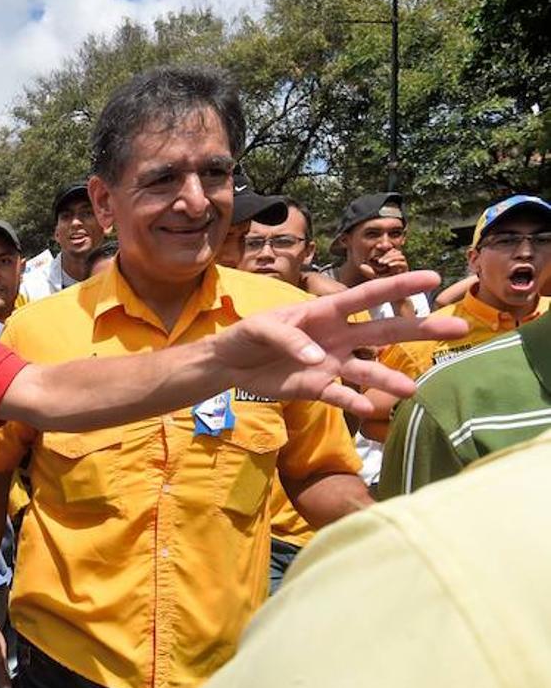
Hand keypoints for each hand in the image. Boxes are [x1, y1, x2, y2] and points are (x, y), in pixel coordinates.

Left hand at [214, 270, 468, 416]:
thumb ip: (287, 338)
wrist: (229, 365)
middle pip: (383, 332)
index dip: (397, 286)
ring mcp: (330, 363)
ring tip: (412, 390)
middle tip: (459, 329)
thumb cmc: (246, 335)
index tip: (431, 278)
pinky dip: (353, 403)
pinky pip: (340, 396)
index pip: (366, 296)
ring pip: (367, 370)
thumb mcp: (259, 328)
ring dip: (388, 379)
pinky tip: (369, 409)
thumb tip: (317, 358)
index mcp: (324, 312)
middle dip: (420, 329)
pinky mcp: (317, 387)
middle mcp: (336, 336)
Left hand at [359, 247, 408, 280]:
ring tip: (382, 263)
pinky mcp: (406, 270)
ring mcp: (403, 265)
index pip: (390, 249)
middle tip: (379, 261)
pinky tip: (389, 265)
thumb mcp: (373, 276)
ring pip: (400, 256)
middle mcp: (398, 261)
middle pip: (395, 251)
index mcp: (391, 259)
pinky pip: (403, 263)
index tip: (377, 246)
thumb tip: (360, 266)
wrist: (391, 293)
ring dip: (390, 258)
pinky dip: (396, 263)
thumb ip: (368, 270)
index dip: (384, 247)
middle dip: (386, 254)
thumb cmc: (382, 283)